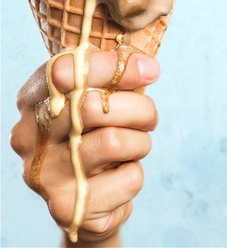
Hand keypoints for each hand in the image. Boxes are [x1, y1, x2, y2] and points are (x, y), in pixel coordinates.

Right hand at [10, 51, 159, 246]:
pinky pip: (126, 178)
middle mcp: (29, 137)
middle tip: (149, 118)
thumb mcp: (106, 101)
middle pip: (91, 105)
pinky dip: (136, 174)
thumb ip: (119, 77)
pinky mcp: (67, 207)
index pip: (66, 70)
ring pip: (113, 141)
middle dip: (139, 108)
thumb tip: (146, 66)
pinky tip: (119, 178)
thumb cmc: (100, 137)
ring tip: (134, 148)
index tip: (150, 70)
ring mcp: (44, 175)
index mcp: (34, 101)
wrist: (91, 201)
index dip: (114, 67)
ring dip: (141, 143)